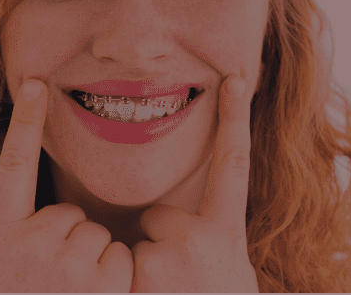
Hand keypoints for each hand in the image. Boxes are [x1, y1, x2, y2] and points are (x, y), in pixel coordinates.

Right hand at [0, 79, 133, 292]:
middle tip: (55, 280)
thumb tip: (59, 204)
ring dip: (94, 263)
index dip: (24, 121)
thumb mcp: (10, 265)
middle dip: (73, 242)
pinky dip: (115, 279)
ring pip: (96, 235)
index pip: (14, 165)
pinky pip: (119, 258)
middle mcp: (25, 242)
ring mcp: (62, 261)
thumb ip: (27, 230)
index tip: (35, 81)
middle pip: (72, 212)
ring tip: (73, 294)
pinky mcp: (98, 279)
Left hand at [130, 73, 258, 292]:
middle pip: (158, 215)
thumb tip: (166, 219)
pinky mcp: (140, 274)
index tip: (236, 75)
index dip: (235, 118)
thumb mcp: (223, 270)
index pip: (233, 165)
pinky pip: (115, 267)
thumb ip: (205, 238)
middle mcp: (206, 239)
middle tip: (174, 284)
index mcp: (228, 234)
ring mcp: (171, 257)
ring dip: (137, 271)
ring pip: (132, 244)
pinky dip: (121, 288)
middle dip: (156, 244)